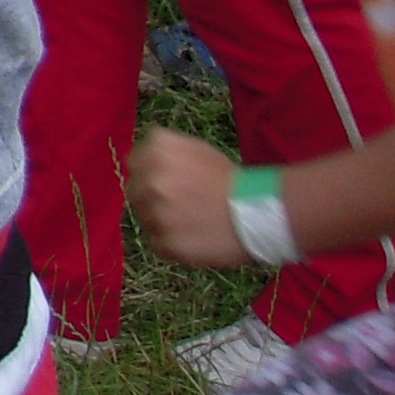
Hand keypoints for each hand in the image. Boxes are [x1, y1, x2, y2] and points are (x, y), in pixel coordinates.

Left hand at [132, 128, 251, 267]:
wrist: (261, 214)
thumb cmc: (230, 180)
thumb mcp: (196, 150)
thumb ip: (162, 153)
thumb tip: (133, 162)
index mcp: (158, 149)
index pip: (135, 164)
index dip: (150, 175)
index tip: (169, 184)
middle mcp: (151, 178)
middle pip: (136, 192)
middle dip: (152, 199)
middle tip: (181, 207)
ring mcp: (156, 212)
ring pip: (145, 219)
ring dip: (162, 222)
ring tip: (192, 223)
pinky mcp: (166, 242)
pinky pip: (157, 243)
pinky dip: (172, 244)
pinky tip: (195, 239)